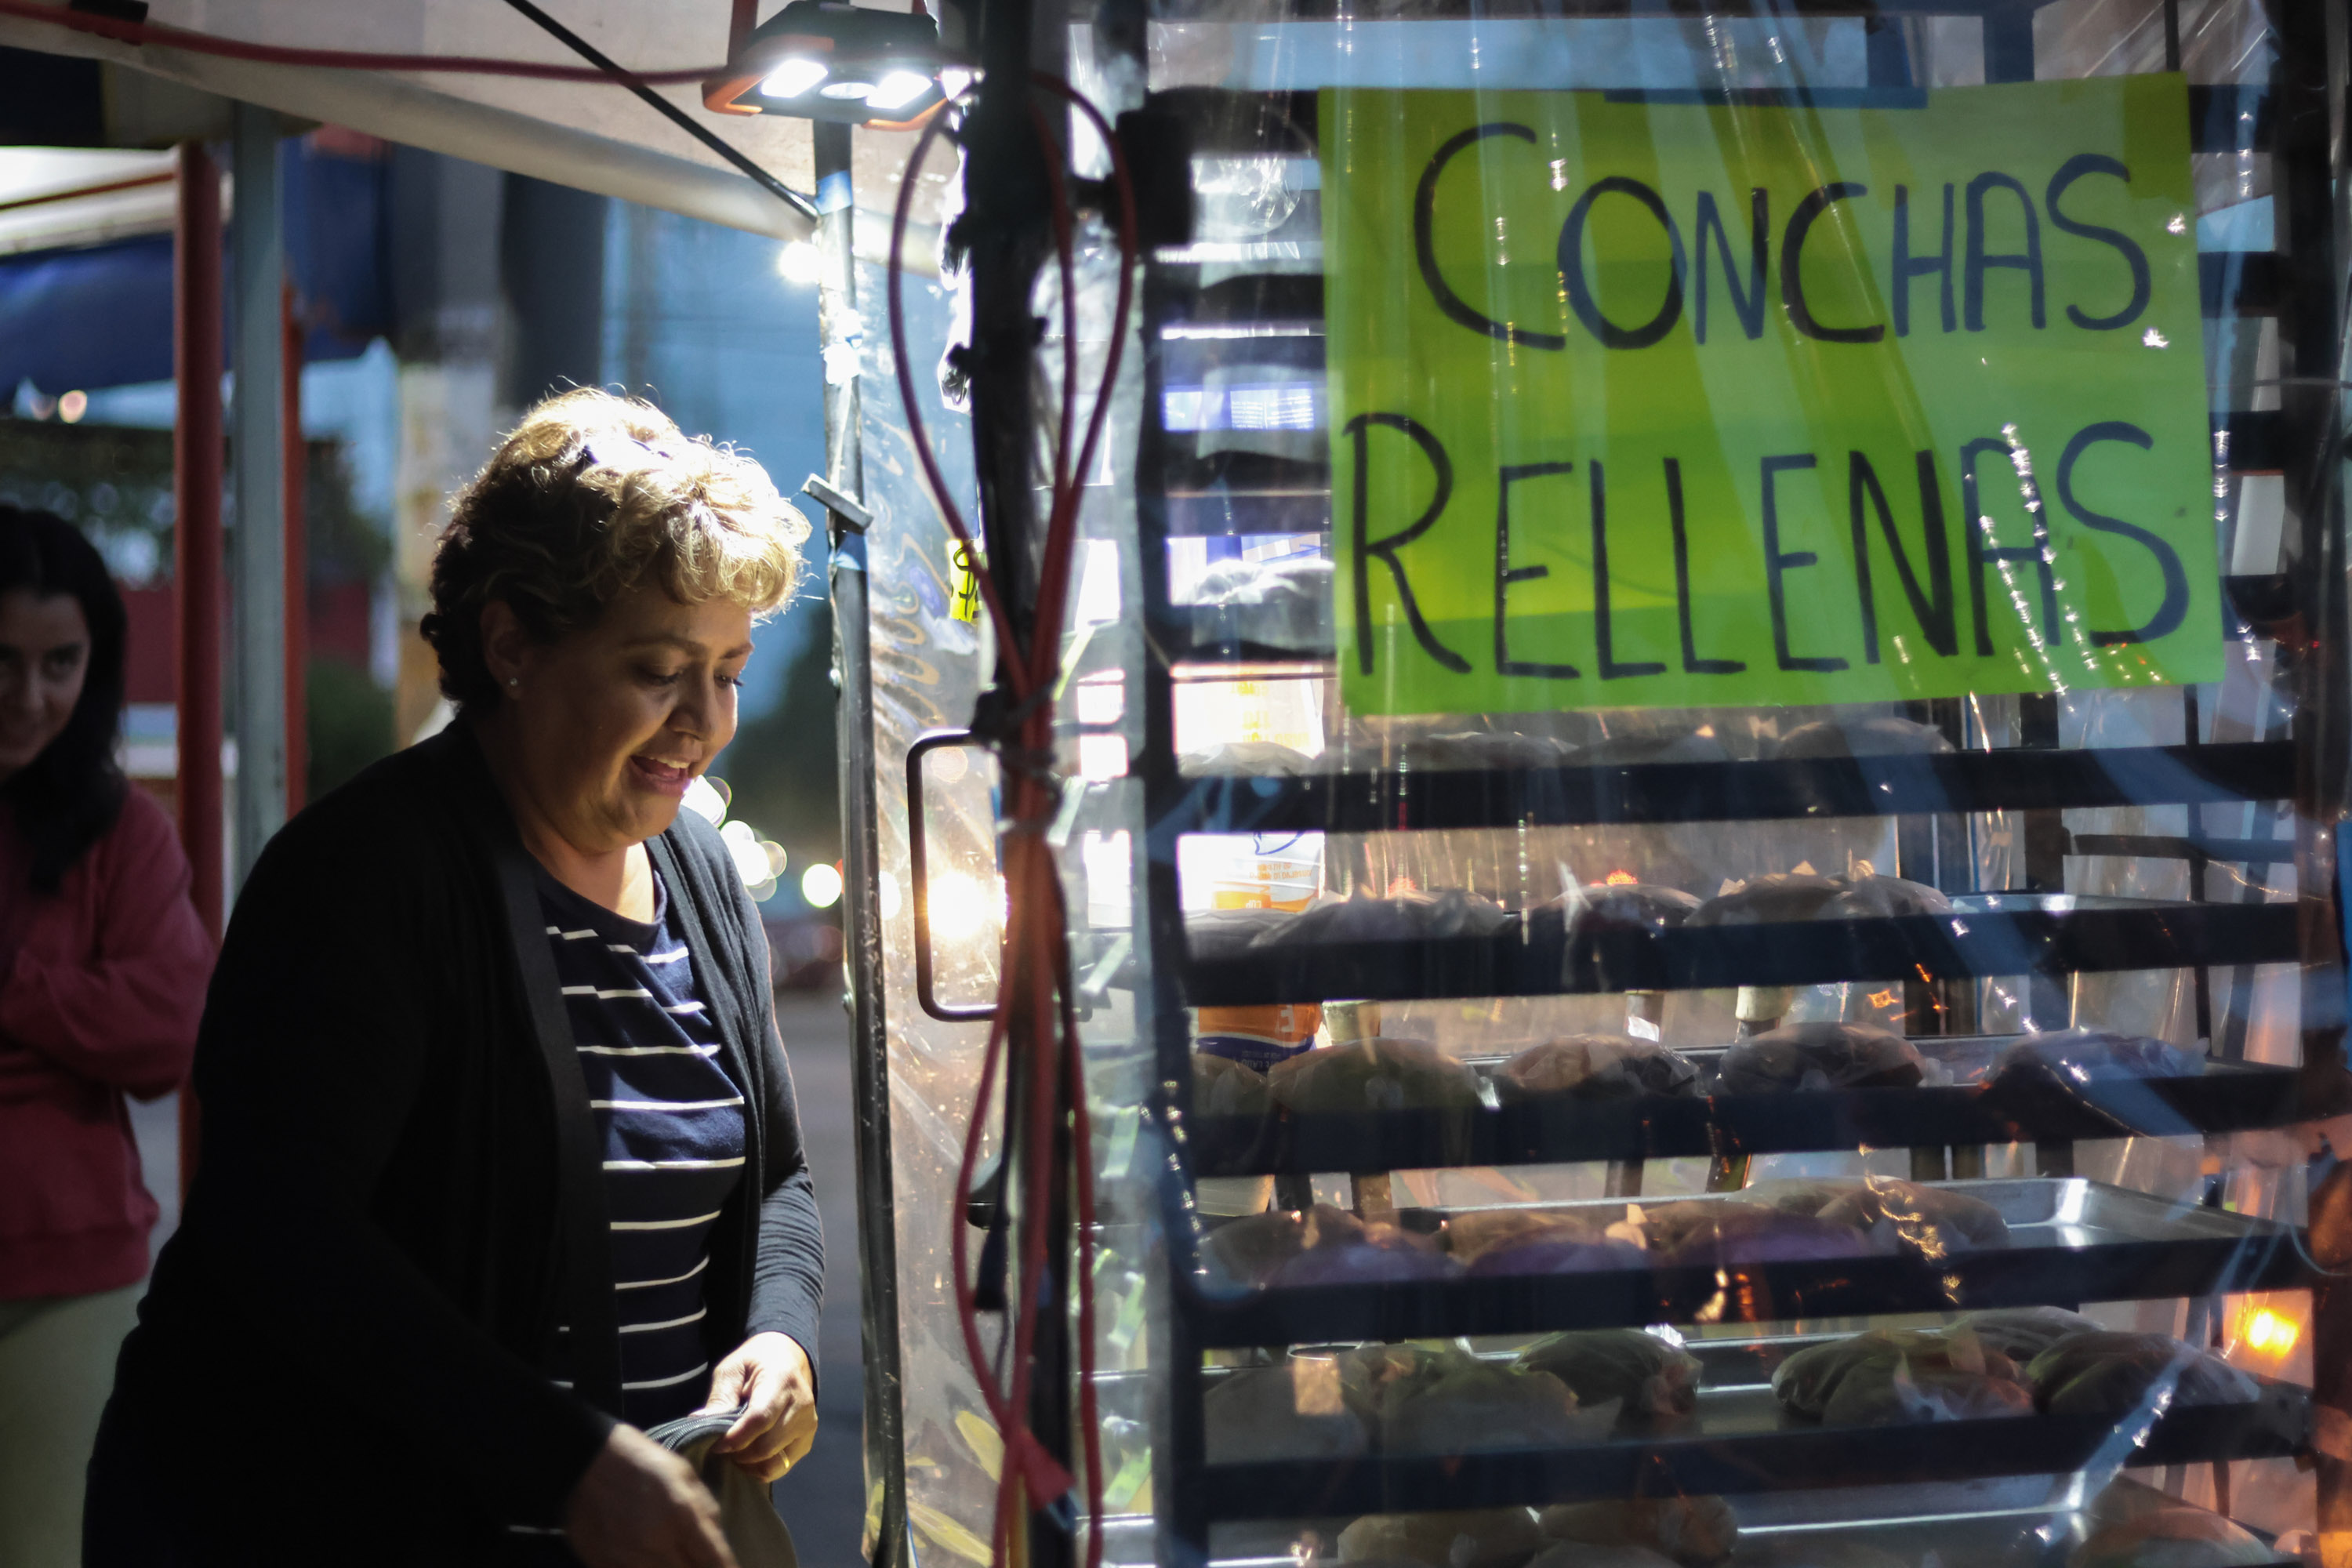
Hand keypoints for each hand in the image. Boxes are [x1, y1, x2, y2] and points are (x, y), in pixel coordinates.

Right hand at [563, 1423, 740, 1567]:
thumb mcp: (684, 1475)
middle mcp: (659, 1545)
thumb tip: (719, 1544)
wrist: (584, 1461)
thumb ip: (706, 1511)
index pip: (717, 1562)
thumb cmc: (640, 1462)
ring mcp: (630, 1561)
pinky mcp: (605, 1567)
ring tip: (678, 1560)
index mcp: (683, 1516)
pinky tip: (654, 1561)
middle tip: (704, 1563)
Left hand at [700, 1331, 817, 1481]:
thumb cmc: (755, 1362)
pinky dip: (760, 1467)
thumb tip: (699, 1421)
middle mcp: (801, 1405)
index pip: (760, 1419)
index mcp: (782, 1381)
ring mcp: (807, 1425)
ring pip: (774, 1462)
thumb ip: (720, 1396)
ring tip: (734, 1450)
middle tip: (721, 1447)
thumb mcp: (732, 1368)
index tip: (714, 1445)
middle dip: (738, 1453)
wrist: (787, 1359)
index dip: (734, 1438)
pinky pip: (781, 1467)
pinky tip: (749, 1454)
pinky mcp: (806, 1441)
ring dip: (749, 1463)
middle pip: (766, 1446)